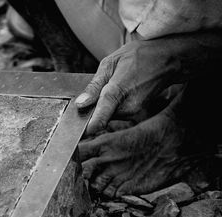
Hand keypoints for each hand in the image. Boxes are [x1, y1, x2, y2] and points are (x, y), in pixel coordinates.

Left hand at [75, 30, 221, 135]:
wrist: (167, 60)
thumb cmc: (138, 57)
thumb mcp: (110, 63)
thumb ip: (94, 86)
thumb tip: (80, 104)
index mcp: (117, 91)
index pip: (99, 118)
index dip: (86, 128)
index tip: (75, 134)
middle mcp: (126, 107)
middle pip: (98, 116)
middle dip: (91, 109)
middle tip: (91, 94)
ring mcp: (133, 112)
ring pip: (107, 115)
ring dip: (102, 106)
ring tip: (110, 86)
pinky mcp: (136, 114)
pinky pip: (115, 112)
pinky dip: (111, 105)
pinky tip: (119, 90)